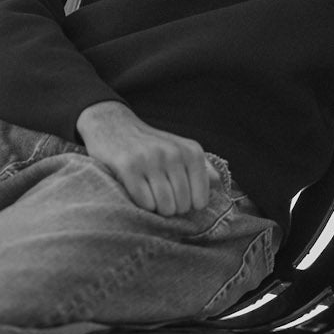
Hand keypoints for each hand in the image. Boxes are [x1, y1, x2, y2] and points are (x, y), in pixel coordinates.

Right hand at [76, 100, 218, 213]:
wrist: (113, 125)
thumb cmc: (150, 145)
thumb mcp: (180, 149)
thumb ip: (202, 168)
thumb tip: (220, 187)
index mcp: (191, 151)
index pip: (200, 200)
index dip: (188, 205)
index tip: (177, 195)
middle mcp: (173, 153)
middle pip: (182, 206)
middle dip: (171, 207)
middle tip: (159, 193)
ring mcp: (151, 159)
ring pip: (164, 207)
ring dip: (156, 208)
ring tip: (149, 193)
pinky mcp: (129, 166)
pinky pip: (144, 202)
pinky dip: (141, 204)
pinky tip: (136, 189)